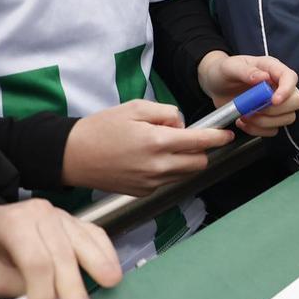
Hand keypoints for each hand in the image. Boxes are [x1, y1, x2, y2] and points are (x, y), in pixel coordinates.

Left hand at [0, 200, 122, 298]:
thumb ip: (14, 286)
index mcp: (11, 223)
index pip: (35, 261)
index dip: (41, 294)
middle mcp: (39, 213)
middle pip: (62, 251)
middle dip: (73, 286)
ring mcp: (59, 214)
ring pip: (84, 239)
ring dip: (99, 263)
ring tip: (110, 283)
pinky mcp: (72, 220)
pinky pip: (94, 233)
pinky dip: (105, 250)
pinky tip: (111, 268)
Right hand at [62, 100, 234, 195]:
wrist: (72, 156)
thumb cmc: (101, 128)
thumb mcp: (135, 107)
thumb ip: (166, 113)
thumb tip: (182, 125)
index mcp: (157, 142)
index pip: (200, 143)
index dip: (218, 138)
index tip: (227, 135)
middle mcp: (157, 167)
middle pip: (198, 163)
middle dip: (201, 150)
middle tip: (188, 137)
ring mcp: (150, 183)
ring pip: (184, 173)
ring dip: (184, 160)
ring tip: (163, 146)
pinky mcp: (142, 192)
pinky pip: (167, 180)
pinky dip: (167, 170)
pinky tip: (150, 159)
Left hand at [197, 51, 298, 136]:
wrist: (215, 85)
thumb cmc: (223, 71)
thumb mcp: (229, 67)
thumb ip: (245, 71)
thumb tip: (263, 77)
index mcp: (272, 69)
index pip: (291, 77)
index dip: (287, 90)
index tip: (273, 100)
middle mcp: (278, 86)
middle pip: (296, 101)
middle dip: (276, 110)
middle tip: (255, 109)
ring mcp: (275, 103)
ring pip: (287, 118)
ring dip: (265, 122)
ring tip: (245, 116)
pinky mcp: (268, 117)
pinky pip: (273, 130)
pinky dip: (258, 130)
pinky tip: (243, 122)